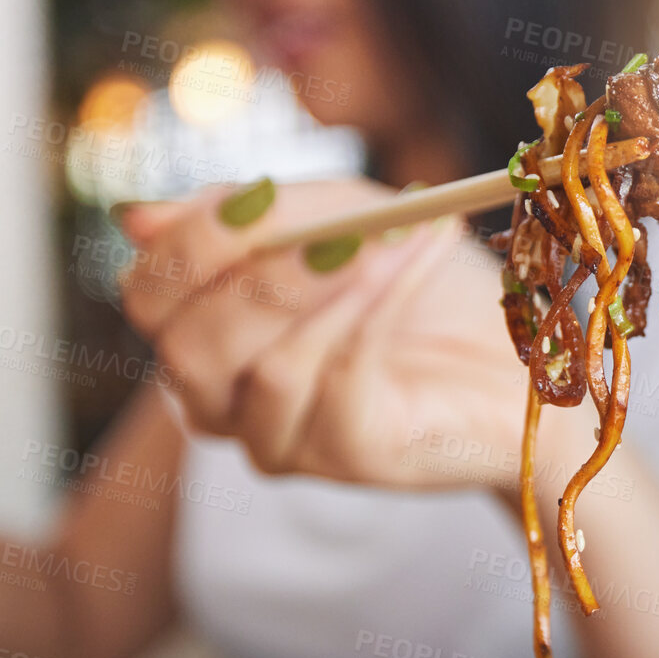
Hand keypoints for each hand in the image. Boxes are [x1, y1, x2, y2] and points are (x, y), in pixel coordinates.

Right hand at [117, 178, 528, 487]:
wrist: (520, 348)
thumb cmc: (425, 281)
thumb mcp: (339, 216)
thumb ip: (250, 214)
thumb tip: (137, 218)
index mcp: (206, 332)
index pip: (147, 295)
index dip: (189, 245)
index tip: (259, 200)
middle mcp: (226, 398)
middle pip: (189, 343)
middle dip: (263, 272)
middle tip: (338, 225)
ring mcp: (282, 437)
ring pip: (263, 370)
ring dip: (329, 289)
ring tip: (394, 237)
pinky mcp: (348, 457)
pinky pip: (339, 382)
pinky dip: (378, 308)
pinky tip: (415, 257)